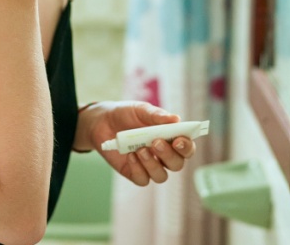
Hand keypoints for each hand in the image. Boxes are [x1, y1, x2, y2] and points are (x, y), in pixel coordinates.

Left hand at [78, 101, 197, 185]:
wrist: (102, 121)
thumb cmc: (126, 114)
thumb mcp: (141, 110)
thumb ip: (157, 115)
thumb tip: (176, 119)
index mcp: (170, 138)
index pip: (187, 148)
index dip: (187, 147)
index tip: (179, 140)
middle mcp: (163, 155)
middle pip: (177, 164)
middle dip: (169, 156)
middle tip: (156, 142)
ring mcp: (149, 165)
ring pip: (161, 176)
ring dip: (152, 164)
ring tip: (140, 149)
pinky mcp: (134, 173)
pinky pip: (142, 179)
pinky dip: (138, 169)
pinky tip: (130, 155)